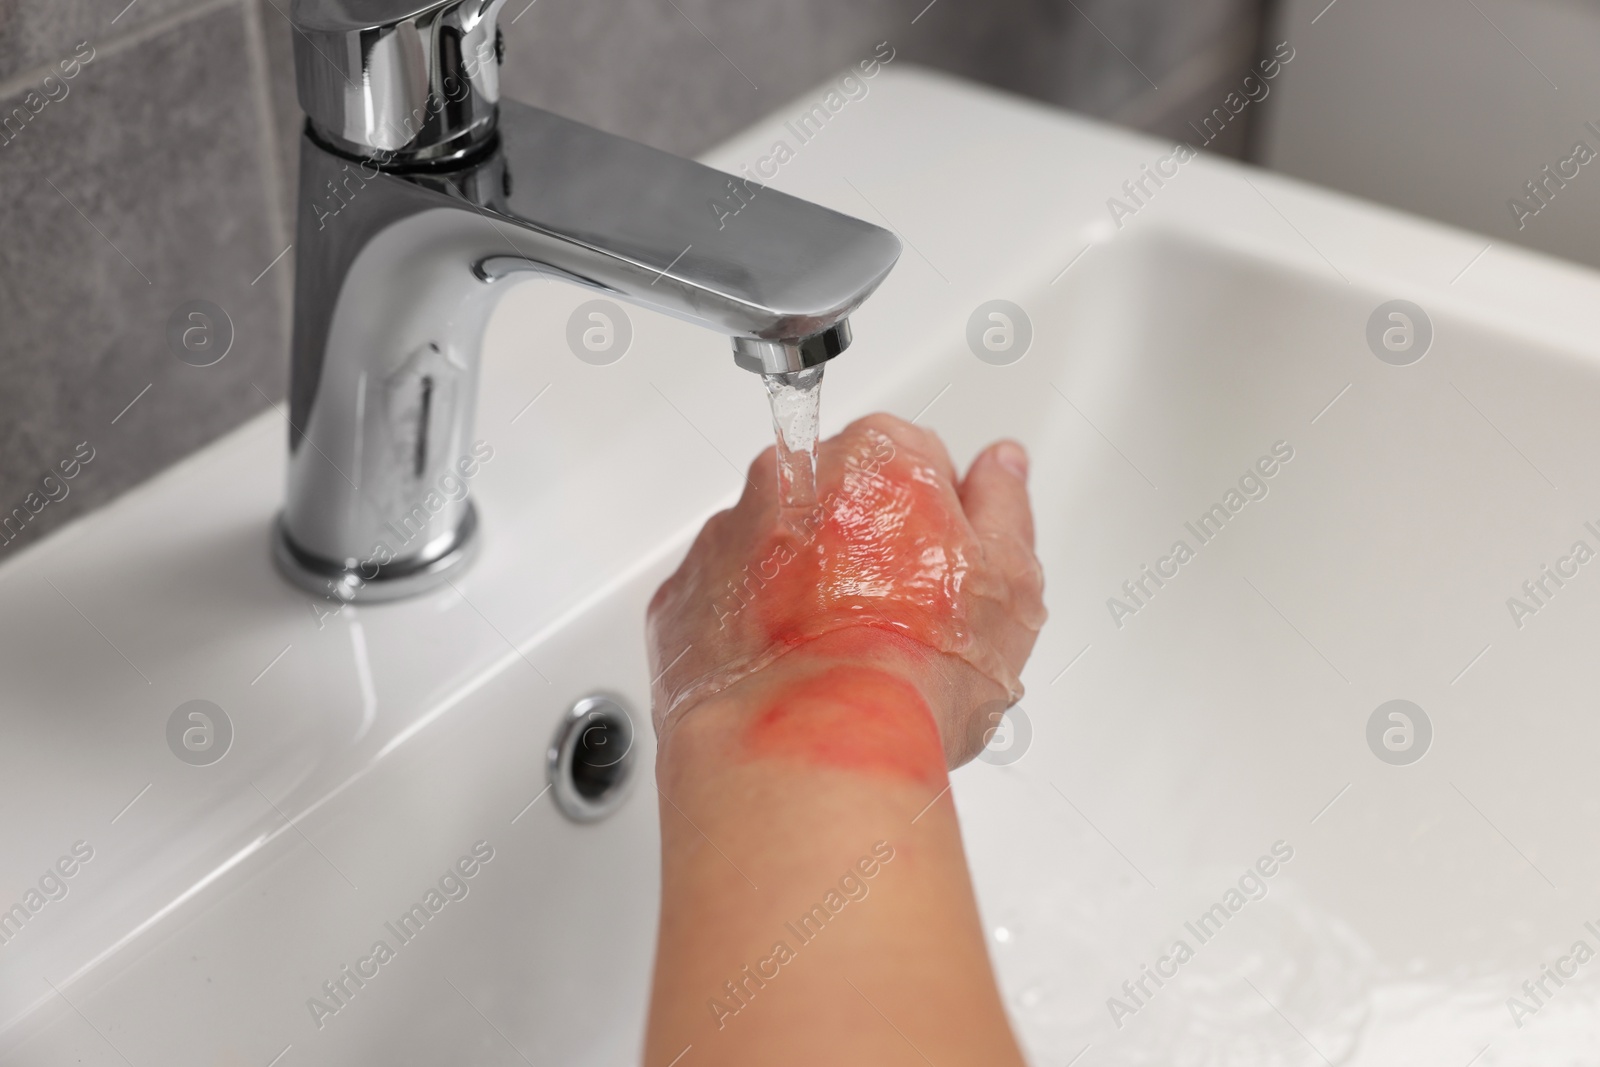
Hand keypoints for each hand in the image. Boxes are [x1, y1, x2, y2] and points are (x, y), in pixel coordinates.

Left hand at [647, 413, 1045, 768]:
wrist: (814, 740)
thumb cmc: (913, 666)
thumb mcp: (1009, 583)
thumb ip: (1005, 505)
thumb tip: (1000, 466)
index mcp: (878, 456)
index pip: (914, 458)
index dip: (936, 521)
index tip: (940, 570)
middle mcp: (791, 478)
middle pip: (837, 497)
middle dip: (863, 547)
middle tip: (893, 623)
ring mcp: (727, 536)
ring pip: (773, 547)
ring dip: (800, 587)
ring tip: (836, 659)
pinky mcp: (681, 598)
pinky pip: (721, 599)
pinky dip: (745, 629)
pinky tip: (784, 676)